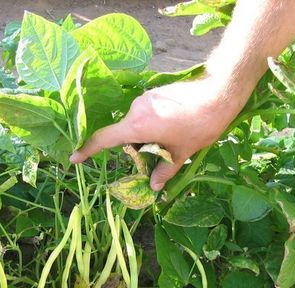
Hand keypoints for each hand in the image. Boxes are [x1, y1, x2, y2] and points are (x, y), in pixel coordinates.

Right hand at [69, 75, 251, 190]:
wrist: (220, 93)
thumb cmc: (199, 125)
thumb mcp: (182, 153)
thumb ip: (164, 171)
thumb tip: (154, 186)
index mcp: (137, 125)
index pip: (105, 139)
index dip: (88, 150)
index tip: (75, 158)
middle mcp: (136, 109)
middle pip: (124, 133)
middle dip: (135, 147)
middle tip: (158, 156)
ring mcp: (145, 99)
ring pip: (137, 124)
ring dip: (147, 136)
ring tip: (173, 140)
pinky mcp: (155, 93)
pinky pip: (146, 113)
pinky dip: (153, 125)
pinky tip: (175, 127)